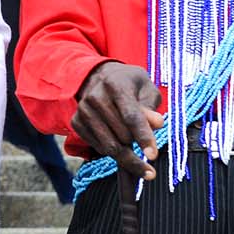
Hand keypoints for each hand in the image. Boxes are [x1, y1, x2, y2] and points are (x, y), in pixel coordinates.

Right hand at [72, 62, 163, 180]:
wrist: (101, 78)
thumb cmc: (130, 85)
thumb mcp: (147, 90)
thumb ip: (152, 107)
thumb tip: (157, 123)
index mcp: (116, 84)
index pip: (131, 116)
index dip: (143, 137)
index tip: (152, 156)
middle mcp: (95, 96)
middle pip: (122, 135)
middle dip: (137, 143)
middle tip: (145, 141)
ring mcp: (83, 110)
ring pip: (109, 146)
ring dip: (127, 153)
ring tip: (132, 143)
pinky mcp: (76, 122)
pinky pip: (99, 148)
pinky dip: (112, 150)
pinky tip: (116, 138)